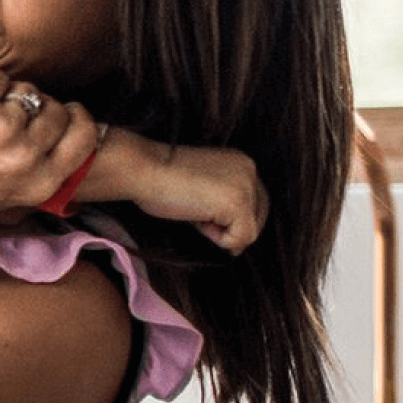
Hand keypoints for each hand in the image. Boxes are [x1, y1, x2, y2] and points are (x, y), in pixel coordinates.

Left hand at [0, 69, 97, 221]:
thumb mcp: (1, 207)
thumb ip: (38, 193)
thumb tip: (75, 184)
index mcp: (38, 185)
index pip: (85, 140)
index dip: (79, 120)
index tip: (67, 111)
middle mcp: (25, 158)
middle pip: (56, 110)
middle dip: (38, 106)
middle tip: (10, 115)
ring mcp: (2, 128)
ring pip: (26, 91)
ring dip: (6, 96)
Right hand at [112, 135, 268, 252]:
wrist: (143, 169)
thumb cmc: (160, 179)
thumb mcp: (202, 185)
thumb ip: (222, 200)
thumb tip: (238, 240)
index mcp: (241, 162)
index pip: (256, 200)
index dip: (233, 219)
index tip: (207, 221)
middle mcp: (250, 169)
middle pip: (259, 216)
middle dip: (233, 228)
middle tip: (202, 224)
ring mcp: (245, 186)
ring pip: (251, 229)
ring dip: (222, 233)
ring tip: (196, 216)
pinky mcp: (238, 203)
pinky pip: (241, 238)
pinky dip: (220, 240)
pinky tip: (198, 221)